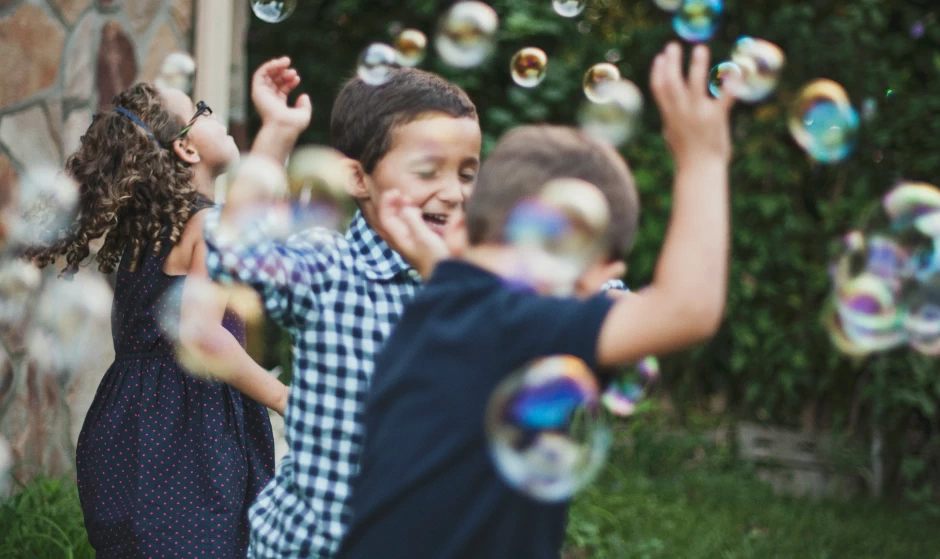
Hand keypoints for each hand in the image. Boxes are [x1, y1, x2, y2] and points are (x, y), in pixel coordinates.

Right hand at [251, 56, 312, 134]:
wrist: (282, 127)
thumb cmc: (293, 124)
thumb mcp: (304, 114)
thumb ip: (305, 105)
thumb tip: (304, 96)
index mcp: (278, 105)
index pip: (282, 88)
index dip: (290, 81)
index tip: (297, 78)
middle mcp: (269, 100)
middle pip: (275, 81)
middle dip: (284, 72)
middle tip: (293, 70)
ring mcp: (262, 95)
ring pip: (267, 75)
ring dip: (276, 66)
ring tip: (287, 61)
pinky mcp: (257, 91)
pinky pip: (260, 74)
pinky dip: (268, 66)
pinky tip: (277, 63)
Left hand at [378, 190, 448, 279]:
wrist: (447, 276)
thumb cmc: (435, 258)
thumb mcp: (424, 238)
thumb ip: (413, 221)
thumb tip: (405, 207)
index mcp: (400, 238)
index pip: (386, 218)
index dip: (387, 203)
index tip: (394, 191)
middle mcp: (403, 240)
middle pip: (391, 219)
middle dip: (393, 204)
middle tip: (401, 192)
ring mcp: (411, 242)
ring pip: (400, 222)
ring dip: (402, 209)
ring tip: (408, 199)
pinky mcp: (420, 243)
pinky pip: (409, 225)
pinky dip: (411, 215)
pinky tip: (418, 212)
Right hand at [649, 43, 735, 166]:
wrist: (699, 172)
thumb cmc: (687, 157)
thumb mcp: (672, 137)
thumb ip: (671, 122)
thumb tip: (668, 118)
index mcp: (669, 116)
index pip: (658, 88)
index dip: (658, 71)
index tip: (660, 57)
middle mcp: (681, 112)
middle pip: (672, 81)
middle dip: (671, 62)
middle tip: (673, 46)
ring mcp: (698, 114)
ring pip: (694, 84)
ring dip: (696, 65)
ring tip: (700, 49)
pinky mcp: (716, 118)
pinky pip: (724, 98)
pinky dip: (731, 84)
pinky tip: (737, 70)